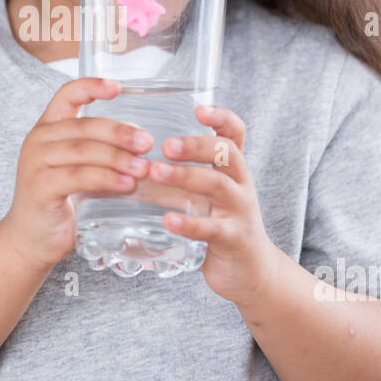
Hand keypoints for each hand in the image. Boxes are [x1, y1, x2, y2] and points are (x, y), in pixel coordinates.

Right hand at [0, 77, 154, 272]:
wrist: (31, 240)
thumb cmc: (62, 202)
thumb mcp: (82, 170)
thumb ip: (105, 155)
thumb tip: (145, 144)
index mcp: (48, 128)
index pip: (67, 95)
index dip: (92, 86)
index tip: (119, 87)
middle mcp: (38, 140)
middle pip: (85, 125)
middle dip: (120, 133)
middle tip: (147, 142)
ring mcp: (36, 163)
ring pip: (84, 150)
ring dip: (118, 158)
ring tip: (144, 168)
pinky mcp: (40, 187)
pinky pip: (79, 176)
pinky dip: (106, 179)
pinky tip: (127, 184)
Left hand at [148, 105, 278, 306]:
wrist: (250, 271)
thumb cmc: (219, 225)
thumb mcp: (208, 195)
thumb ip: (182, 175)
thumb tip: (131, 156)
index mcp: (233, 170)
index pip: (235, 134)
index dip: (221, 118)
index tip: (198, 108)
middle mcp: (241, 185)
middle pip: (227, 153)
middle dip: (196, 145)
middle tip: (165, 144)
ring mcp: (240, 212)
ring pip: (218, 186)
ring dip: (186, 176)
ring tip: (155, 172)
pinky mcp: (234, 239)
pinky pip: (213, 228)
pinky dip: (190, 224)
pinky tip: (167, 220)